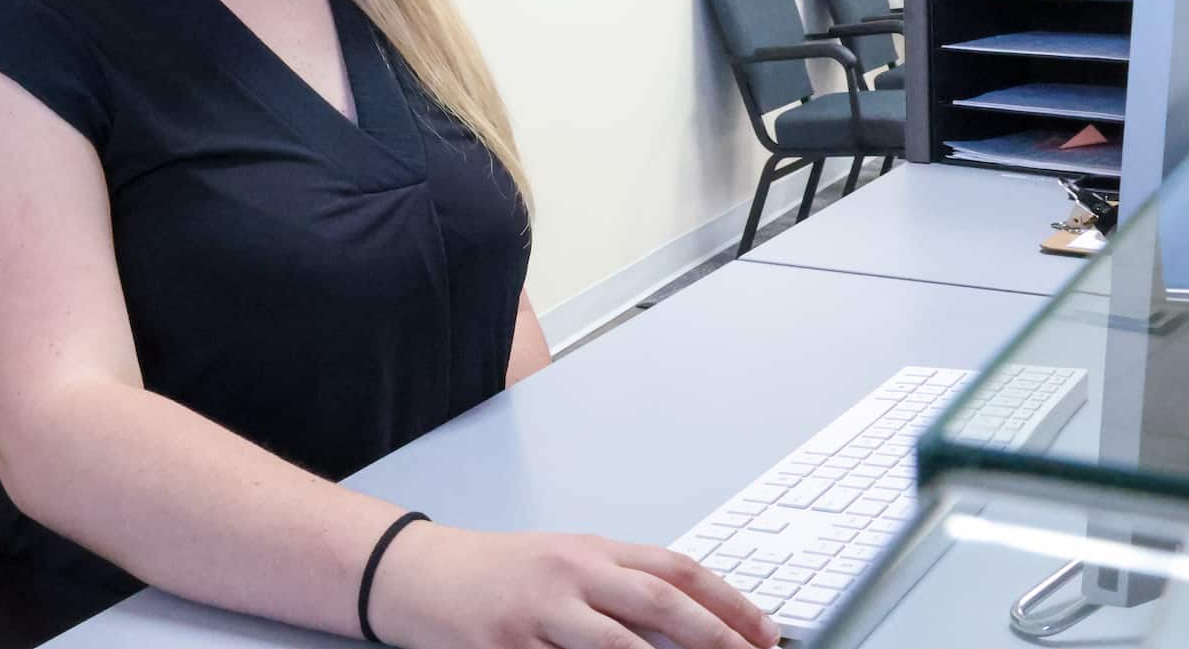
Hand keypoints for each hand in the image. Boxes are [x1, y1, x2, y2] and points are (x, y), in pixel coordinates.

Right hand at [369, 524, 779, 648]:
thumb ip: (620, 588)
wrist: (421, 576)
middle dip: (715, 636)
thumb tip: (694, 625)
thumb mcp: (565, 565)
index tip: (767, 632)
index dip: (728, 600)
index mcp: (591, 550)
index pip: (675, 568)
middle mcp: (570, 574)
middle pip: (657, 602)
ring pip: (618, 647)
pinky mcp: (507, 648)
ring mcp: (539, 613)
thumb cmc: (501, 575)